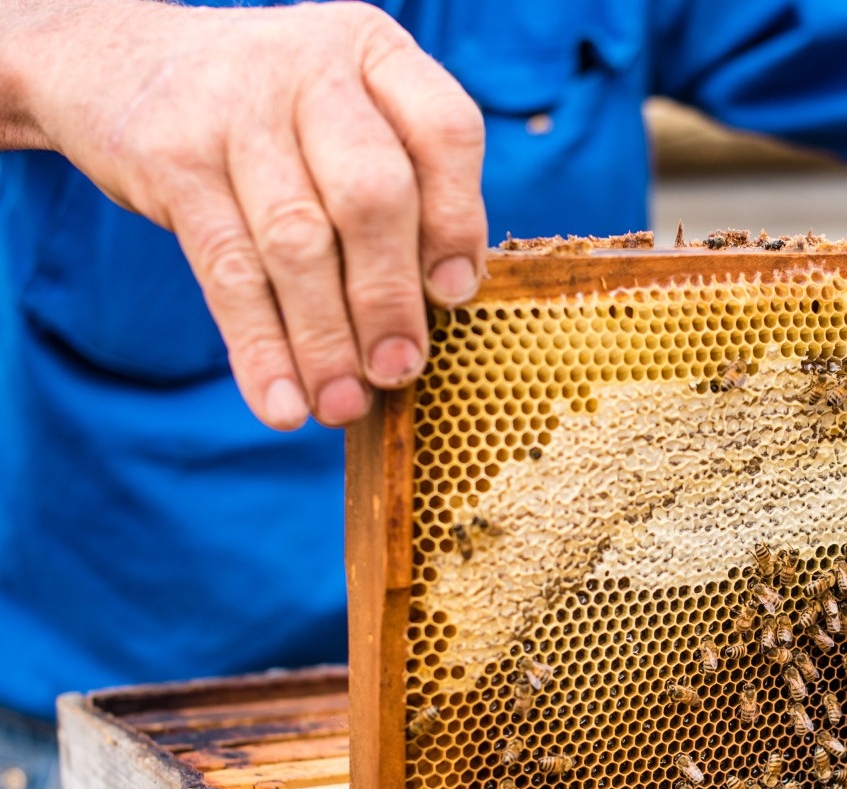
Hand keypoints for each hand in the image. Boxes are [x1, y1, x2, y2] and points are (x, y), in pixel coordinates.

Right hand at [4, 0, 485, 427]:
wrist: (120, 64)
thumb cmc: (272, 121)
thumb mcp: (343, 121)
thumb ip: (400, 192)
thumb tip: (435, 311)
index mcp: (375, 55)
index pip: (444, 131)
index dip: (456, 221)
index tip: (455, 297)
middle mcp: (311, 68)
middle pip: (371, 196)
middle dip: (388, 298)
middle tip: (398, 371)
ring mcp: (235, 109)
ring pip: (298, 243)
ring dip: (326, 340)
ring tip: (342, 406)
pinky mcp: (172, 160)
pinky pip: (228, 273)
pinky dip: (260, 350)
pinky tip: (281, 404)